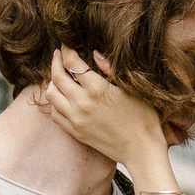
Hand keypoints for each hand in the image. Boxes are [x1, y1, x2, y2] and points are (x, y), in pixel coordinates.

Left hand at [43, 49, 172, 174]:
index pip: (71, 63)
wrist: (141, 150)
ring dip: (52, 82)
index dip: (66, 50)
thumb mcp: (132, 88)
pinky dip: (54, 102)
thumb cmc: (143, 117)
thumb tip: (94, 53)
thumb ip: (110, 68)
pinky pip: (55, 114)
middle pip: (56, 77)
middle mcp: (82, 104)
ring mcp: (76, 119)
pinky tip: (62, 97)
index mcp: (97, 89)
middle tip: (59, 55)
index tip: (66, 45)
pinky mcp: (76, 132)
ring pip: (51, 95)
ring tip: (59, 75)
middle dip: (56, 62)